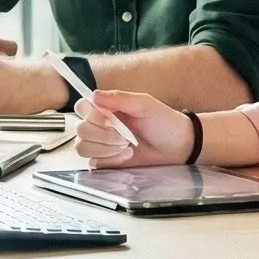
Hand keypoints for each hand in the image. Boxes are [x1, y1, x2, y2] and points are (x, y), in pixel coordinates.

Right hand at [75, 89, 194, 166]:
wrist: (178, 146)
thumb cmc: (164, 122)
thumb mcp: (144, 104)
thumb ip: (118, 98)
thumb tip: (94, 95)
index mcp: (106, 108)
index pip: (81, 107)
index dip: (91, 116)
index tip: (110, 121)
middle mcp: (100, 125)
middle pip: (81, 130)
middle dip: (103, 136)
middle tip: (125, 136)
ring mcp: (101, 144)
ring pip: (83, 147)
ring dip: (106, 149)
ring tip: (126, 146)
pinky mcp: (105, 161)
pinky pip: (94, 163)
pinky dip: (111, 160)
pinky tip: (126, 156)